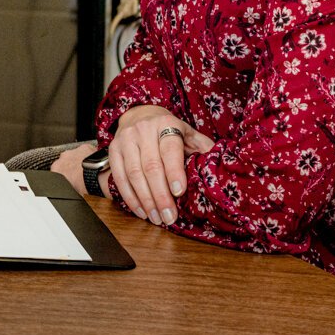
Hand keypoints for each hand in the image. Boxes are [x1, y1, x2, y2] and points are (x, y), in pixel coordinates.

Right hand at [50, 144, 108, 198]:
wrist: (101, 177)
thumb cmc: (87, 187)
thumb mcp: (74, 193)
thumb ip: (70, 190)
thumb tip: (75, 195)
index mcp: (56, 168)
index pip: (56, 173)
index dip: (64, 178)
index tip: (71, 182)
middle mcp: (64, 157)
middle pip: (65, 162)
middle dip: (71, 168)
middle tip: (81, 178)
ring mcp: (75, 150)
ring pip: (76, 156)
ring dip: (80, 161)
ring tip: (90, 171)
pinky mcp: (87, 146)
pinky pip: (86, 151)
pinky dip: (90, 156)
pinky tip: (96, 165)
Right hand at [108, 105, 213, 225]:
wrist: (139, 115)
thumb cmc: (168, 130)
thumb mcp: (188, 133)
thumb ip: (202, 147)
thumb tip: (222, 165)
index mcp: (166, 123)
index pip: (170, 149)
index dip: (174, 172)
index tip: (179, 193)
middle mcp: (143, 130)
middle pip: (150, 166)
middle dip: (160, 195)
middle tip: (169, 216)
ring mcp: (125, 140)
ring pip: (133, 174)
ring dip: (145, 200)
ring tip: (156, 218)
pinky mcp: (113, 150)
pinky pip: (119, 177)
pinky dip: (130, 197)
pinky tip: (141, 211)